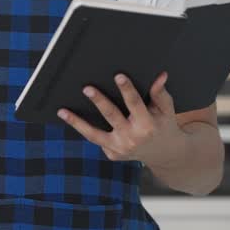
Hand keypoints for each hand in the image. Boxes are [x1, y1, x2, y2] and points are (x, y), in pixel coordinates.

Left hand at [58, 72, 187, 168]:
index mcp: (147, 125)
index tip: (118, 76)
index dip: (127, 90)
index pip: (135, 104)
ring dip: (77, 123)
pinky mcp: (112, 154)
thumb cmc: (163, 125)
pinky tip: (70, 118)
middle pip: (112, 116)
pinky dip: (83, 129)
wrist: (164, 154)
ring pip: (94, 134)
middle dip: (99, 101)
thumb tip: (160, 76)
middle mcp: (132, 138)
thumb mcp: (167, 110)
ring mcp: (120, 149)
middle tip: (87, 88)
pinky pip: (97, 139)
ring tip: (62, 111)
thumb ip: (160, 94)